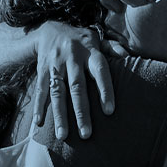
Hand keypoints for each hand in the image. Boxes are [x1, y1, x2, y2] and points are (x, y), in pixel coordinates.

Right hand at [32, 22, 114, 140]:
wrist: (49, 30)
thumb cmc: (81, 41)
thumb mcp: (97, 39)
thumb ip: (112, 47)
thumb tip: (127, 55)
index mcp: (90, 51)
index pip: (99, 71)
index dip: (105, 90)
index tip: (109, 111)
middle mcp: (72, 57)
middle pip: (77, 87)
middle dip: (81, 111)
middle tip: (86, 134)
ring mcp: (55, 64)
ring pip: (58, 92)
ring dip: (60, 115)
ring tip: (63, 136)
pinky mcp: (42, 70)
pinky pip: (40, 90)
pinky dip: (39, 106)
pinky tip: (39, 123)